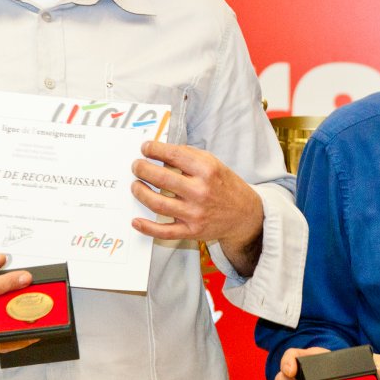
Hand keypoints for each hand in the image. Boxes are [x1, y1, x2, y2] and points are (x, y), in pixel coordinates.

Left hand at [131, 140, 263, 274]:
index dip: (154, 149)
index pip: (173, 155)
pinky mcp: (191, 231)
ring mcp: (195, 213)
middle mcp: (200, 191)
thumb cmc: (225, 186)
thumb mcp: (214, 164)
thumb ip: (189, 156)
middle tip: (136, 166)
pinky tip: (136, 221)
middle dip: (142, 169)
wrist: (244, 214)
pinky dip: (147, 227)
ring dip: (140, 193)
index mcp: (207, 171)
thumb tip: (161, 151)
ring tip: (135, 185)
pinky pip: (164, 231)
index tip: (145, 148)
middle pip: (161, 178)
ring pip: (157, 204)